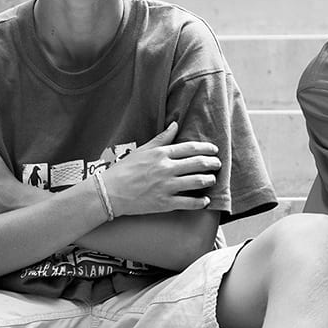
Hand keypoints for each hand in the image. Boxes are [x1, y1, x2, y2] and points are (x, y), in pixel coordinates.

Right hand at [100, 121, 220, 216]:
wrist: (109, 192)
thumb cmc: (124, 170)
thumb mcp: (142, 150)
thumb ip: (161, 138)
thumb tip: (175, 125)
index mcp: (161, 153)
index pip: (190, 148)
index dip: (206, 149)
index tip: (214, 151)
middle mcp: (166, 168)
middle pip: (197, 164)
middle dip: (212, 164)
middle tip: (218, 165)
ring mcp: (166, 186)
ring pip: (197, 181)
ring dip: (209, 180)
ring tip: (212, 179)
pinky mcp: (164, 203)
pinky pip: (189, 203)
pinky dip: (200, 202)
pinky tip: (205, 201)